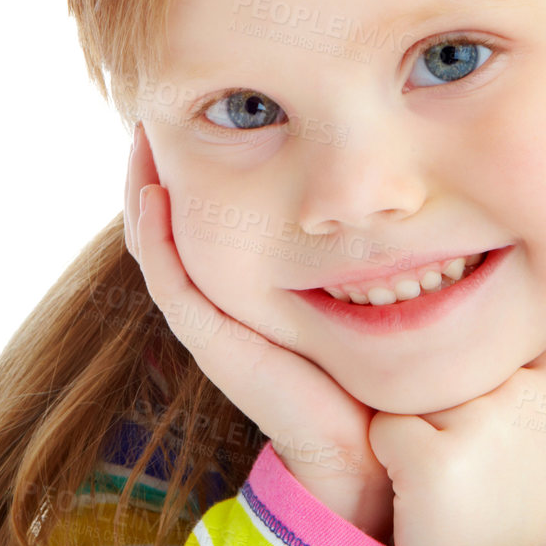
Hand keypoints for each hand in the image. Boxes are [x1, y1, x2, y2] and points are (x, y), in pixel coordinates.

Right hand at [124, 121, 394, 542]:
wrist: (368, 448)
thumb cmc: (376, 366)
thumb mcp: (373, 284)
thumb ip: (371, 240)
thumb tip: (402, 181)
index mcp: (251, 280)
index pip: (206, 203)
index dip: (196, 152)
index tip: (208, 98)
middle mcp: (222, 293)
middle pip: (168, 212)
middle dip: (159, 155)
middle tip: (156, 98)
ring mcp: (212, 315)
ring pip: (155, 238)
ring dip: (143, 182)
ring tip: (143, 130)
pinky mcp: (213, 339)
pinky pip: (168, 277)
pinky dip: (154, 234)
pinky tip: (153, 191)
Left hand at [367, 347, 545, 545]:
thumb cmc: (519, 505)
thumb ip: (515, 372)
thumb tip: (455, 300)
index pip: (483, 344)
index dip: (478, 392)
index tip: (505, 445)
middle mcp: (530, 390)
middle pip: (446, 363)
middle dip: (444, 410)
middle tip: (476, 471)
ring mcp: (484, 423)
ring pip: (413, 392)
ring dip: (418, 433)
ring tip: (455, 483)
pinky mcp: (436, 460)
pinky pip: (385, 428)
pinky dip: (392, 462)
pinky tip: (428, 497)